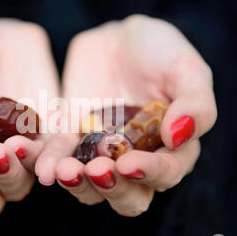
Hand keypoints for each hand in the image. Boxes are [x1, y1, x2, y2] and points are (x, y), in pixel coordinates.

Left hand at [36, 14, 216, 216]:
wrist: (118, 39)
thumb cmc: (160, 52)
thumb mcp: (186, 68)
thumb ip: (195, 102)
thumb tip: (179, 136)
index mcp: (171, 149)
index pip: (166, 173)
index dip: (150, 174)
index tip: (129, 164)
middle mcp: (136, 161)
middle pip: (127, 195)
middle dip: (112, 188)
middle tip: (97, 170)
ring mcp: (101, 155)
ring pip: (90, 188)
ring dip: (77, 184)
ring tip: (64, 171)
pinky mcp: (71, 142)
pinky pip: (59, 160)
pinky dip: (49, 165)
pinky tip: (41, 167)